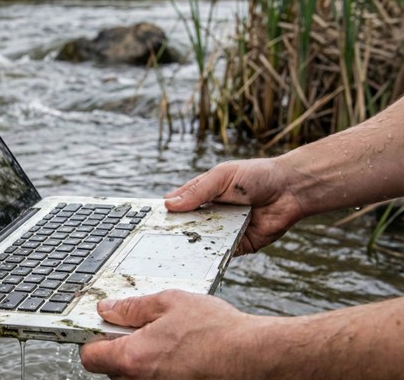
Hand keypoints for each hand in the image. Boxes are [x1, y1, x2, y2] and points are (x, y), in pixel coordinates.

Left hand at [80, 290, 256, 378]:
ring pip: (133, 378)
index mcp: (133, 358)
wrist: (255, 357)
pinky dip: (160, 371)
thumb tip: (108, 309)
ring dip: (141, 362)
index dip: (93, 340)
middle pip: (111, 369)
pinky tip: (180, 357)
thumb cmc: (218, 331)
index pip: (89, 356)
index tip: (103, 329)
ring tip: (167, 343)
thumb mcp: (170, 303)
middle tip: (142, 331)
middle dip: (120, 350)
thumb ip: (132, 307)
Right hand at [163, 158, 304, 254]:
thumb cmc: (257, 176)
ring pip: (199, 243)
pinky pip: (219, 254)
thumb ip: (197, 191)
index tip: (144, 222)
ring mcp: (222, 231)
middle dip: (171, 234)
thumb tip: (168, 205)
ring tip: (169, 254)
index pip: (176, 205)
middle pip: (184, 227)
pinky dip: (209, 258)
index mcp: (202, 195)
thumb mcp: (222, 177)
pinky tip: (196, 261)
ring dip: (188, 247)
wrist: (291, 191)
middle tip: (153, 242)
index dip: (162, 213)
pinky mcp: (236, 246)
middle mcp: (209, 214)